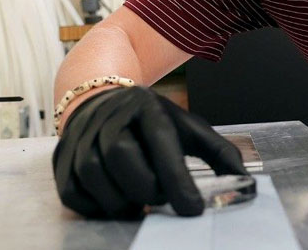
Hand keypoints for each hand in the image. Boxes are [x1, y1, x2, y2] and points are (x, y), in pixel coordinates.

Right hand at [52, 86, 247, 217]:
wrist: (99, 97)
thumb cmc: (149, 120)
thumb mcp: (187, 127)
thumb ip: (218, 153)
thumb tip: (245, 184)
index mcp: (146, 107)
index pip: (162, 145)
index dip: (178, 181)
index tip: (194, 210)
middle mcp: (109, 117)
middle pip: (121, 158)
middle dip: (145, 188)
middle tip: (159, 198)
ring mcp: (81, 136)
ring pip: (94, 177)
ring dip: (121, 201)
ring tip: (139, 203)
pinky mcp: (62, 157)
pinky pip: (73, 192)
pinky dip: (95, 206)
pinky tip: (114, 201)